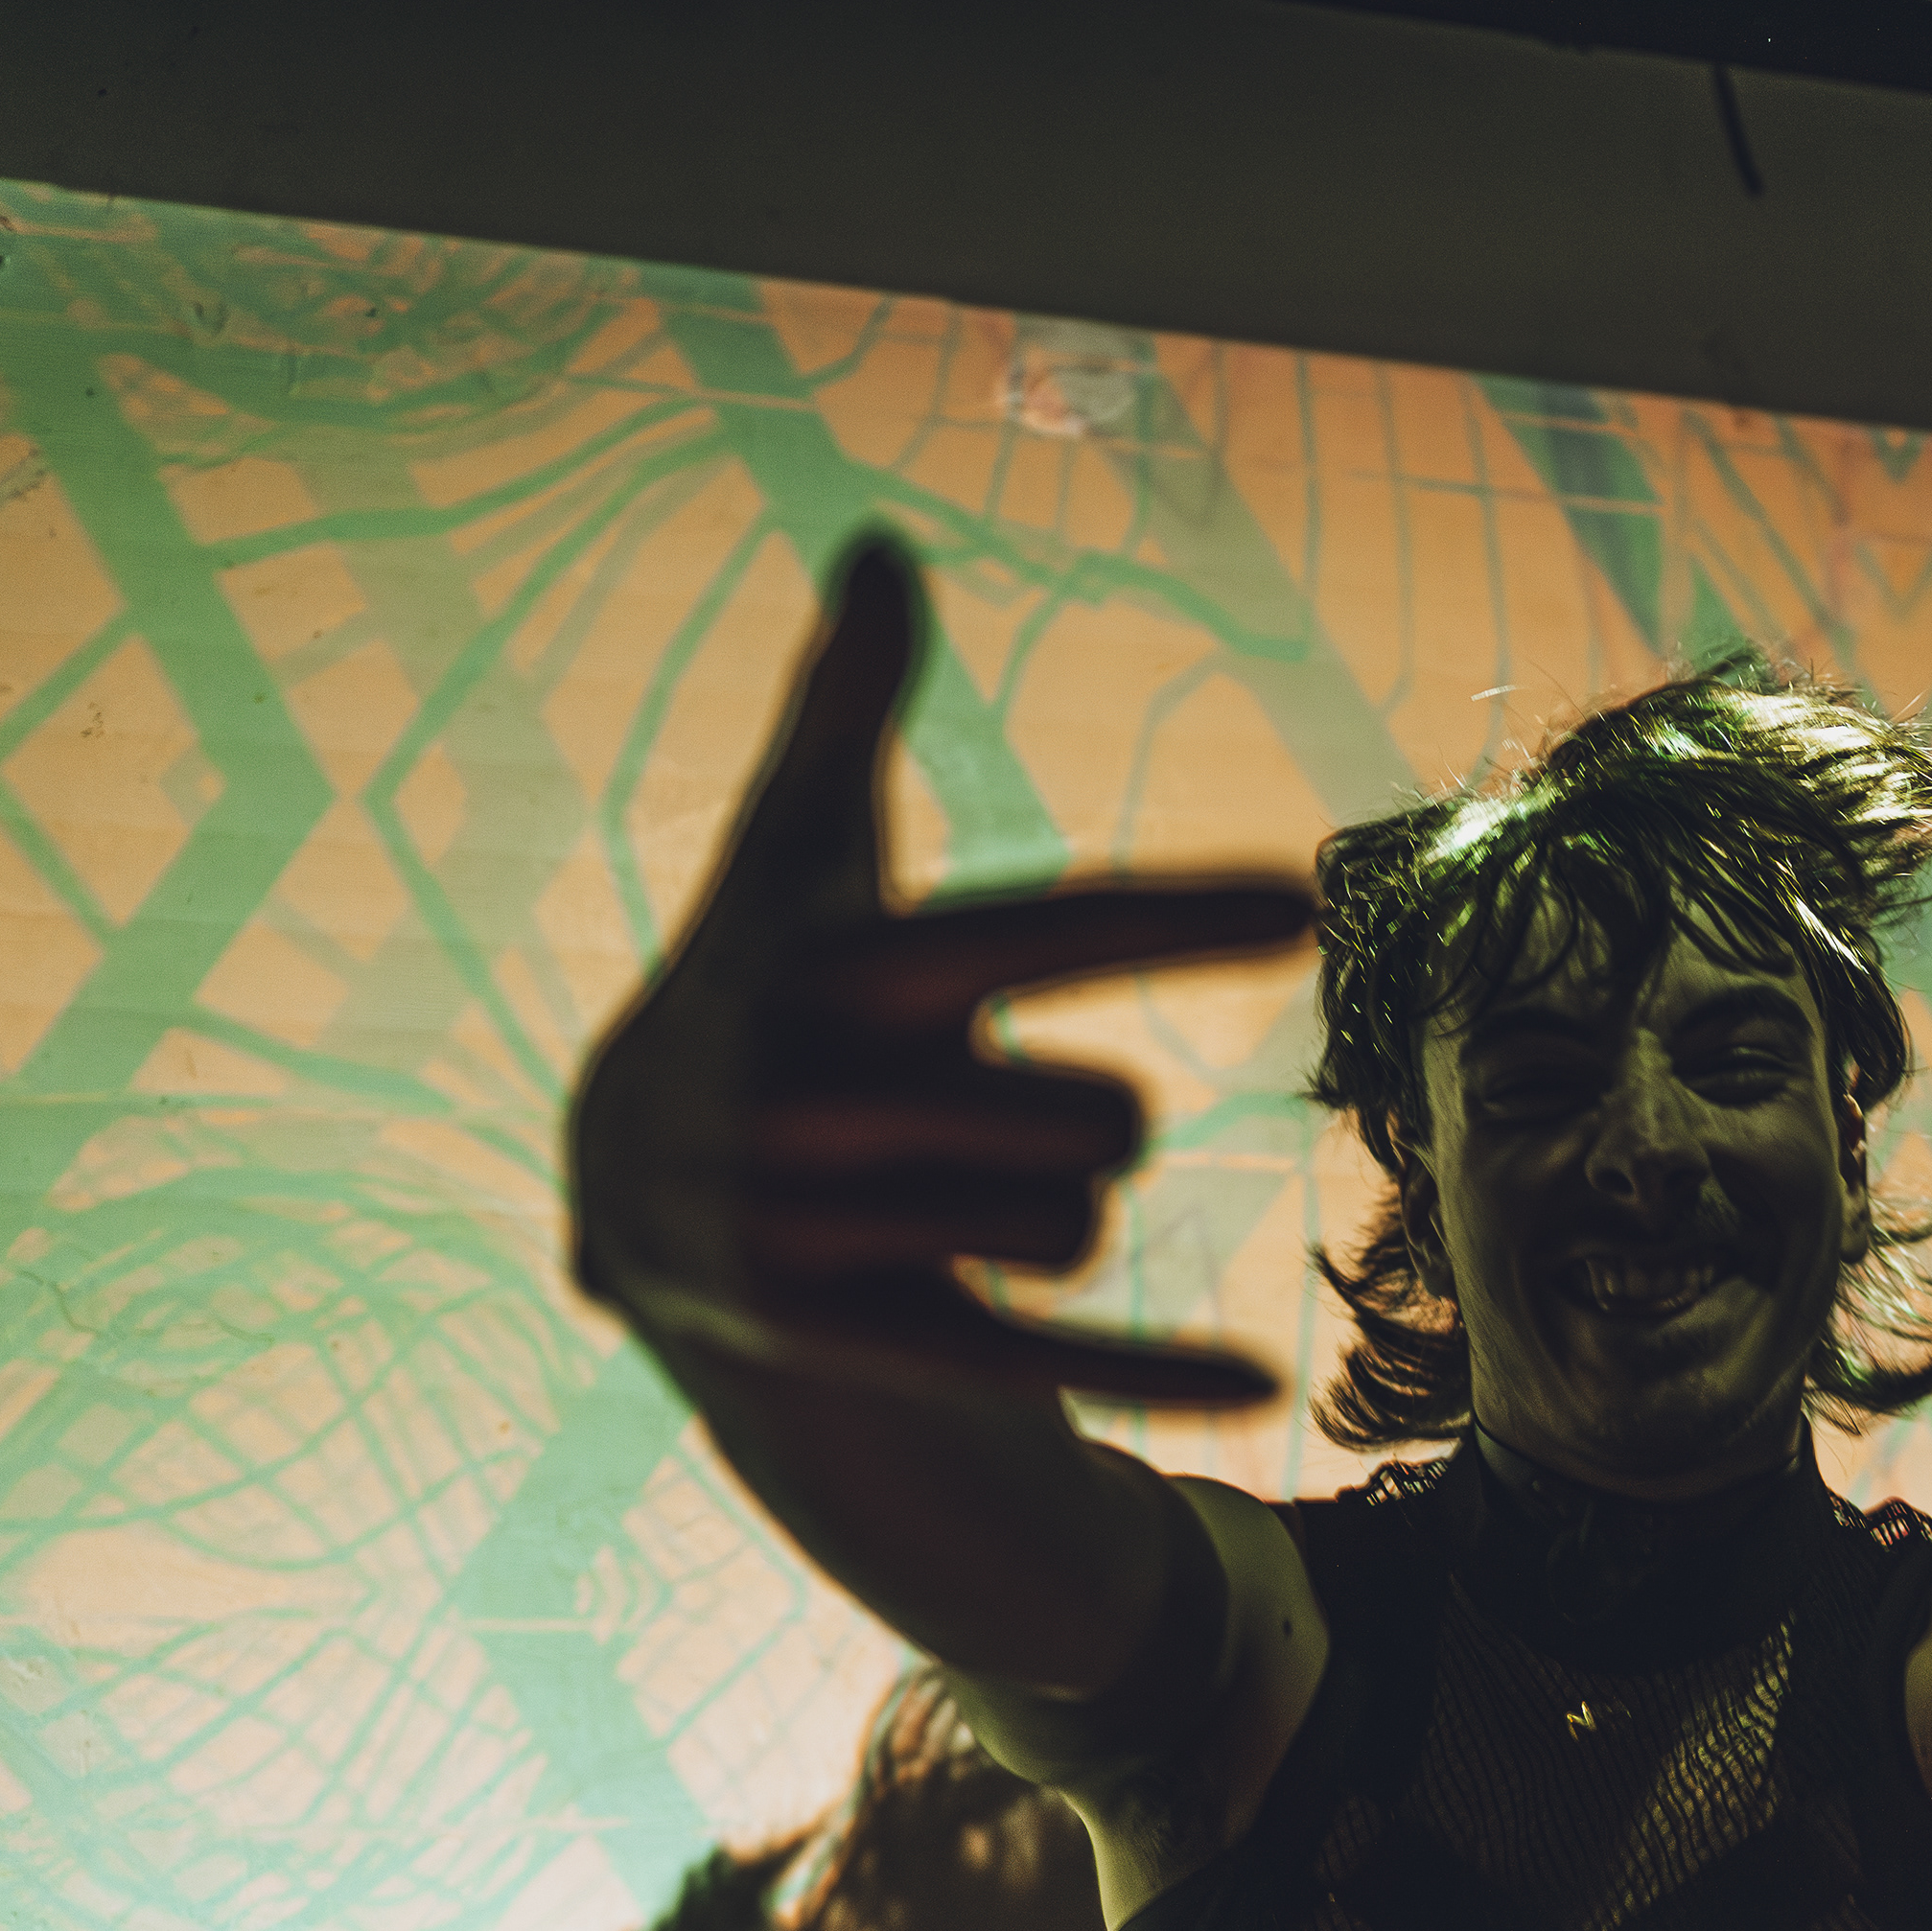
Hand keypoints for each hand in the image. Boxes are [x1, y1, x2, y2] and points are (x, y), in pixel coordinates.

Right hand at [567, 538, 1315, 1404]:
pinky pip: (1035, 1359)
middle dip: (1087, 1121)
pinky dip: (1147, 1376)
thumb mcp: (797, 851)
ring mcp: (818, 1239)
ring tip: (964, 1196)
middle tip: (1001, 1115)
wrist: (633, 1184)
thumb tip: (881, 541)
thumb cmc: (762, 983)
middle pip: (1093, 1123)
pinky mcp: (847, 1345)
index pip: (1026, 931)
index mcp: (829, 974)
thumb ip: (851, 702)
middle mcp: (812, 1108)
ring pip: (1072, 1227)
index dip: (1160, 916)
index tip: (1298, 900)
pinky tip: (1262, 1389)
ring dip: (1061, 1214)